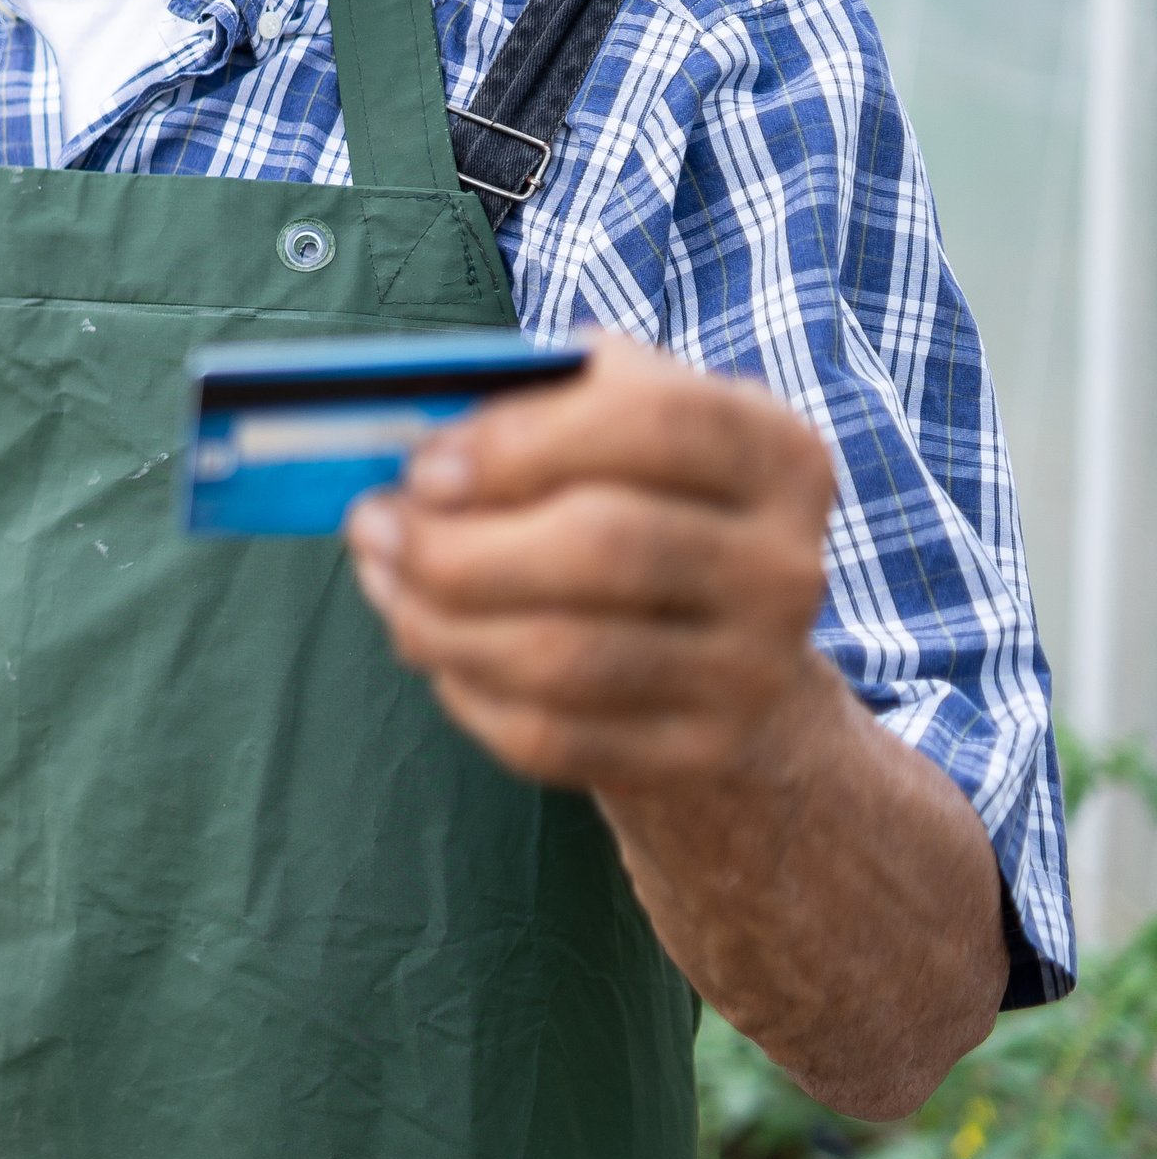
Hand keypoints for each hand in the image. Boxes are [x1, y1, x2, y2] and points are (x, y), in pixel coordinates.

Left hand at [347, 333, 844, 796]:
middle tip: (375, 525)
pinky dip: (465, 690)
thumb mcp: (613, 427)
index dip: (523, 441)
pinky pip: (550, 736)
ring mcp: (754, 670)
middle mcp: (784, 565)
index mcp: (775, 453)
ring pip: (564, 655)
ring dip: (439, 619)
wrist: (718, 649)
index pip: (659, 423)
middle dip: (458, 540)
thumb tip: (421, 430)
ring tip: (385, 581)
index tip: (425, 463)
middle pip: (605, 545)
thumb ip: (535, 404)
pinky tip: (434, 645)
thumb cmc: (636, 501)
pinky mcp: (700, 754)